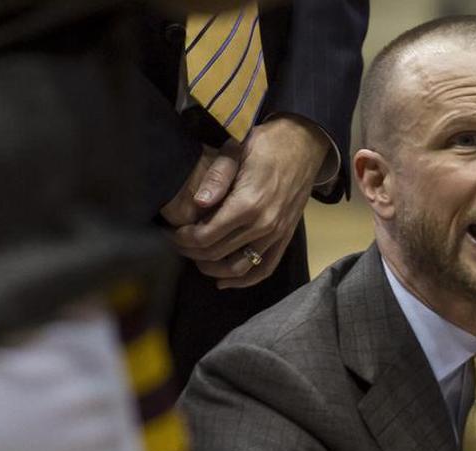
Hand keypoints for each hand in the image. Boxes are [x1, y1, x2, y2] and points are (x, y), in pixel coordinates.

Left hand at [170, 114, 329, 288]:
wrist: (303, 146)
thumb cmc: (265, 145)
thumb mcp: (235, 151)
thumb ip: (216, 177)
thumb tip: (199, 203)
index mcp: (248, 204)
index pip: (206, 237)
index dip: (183, 239)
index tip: (172, 232)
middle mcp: (263, 225)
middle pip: (217, 254)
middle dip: (191, 252)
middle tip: (177, 243)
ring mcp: (277, 235)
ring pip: (239, 268)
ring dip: (212, 269)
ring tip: (197, 258)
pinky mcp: (285, 238)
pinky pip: (265, 269)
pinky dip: (244, 281)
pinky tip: (224, 281)